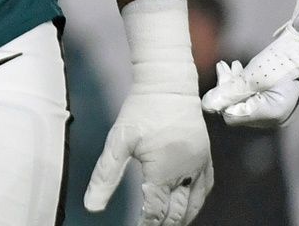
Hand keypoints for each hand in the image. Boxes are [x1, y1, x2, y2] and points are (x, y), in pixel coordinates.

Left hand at [84, 0, 211, 225]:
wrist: (168, 85)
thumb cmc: (140, 110)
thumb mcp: (118, 142)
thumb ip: (105, 176)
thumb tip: (92, 206)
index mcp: (164, 172)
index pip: (155, 211)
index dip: (146, 224)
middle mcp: (187, 174)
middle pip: (176, 213)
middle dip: (163, 224)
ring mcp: (200, 167)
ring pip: (194, 205)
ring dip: (180, 218)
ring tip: (165, 224)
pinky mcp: (206, 159)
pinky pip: (205, 191)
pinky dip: (195, 204)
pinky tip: (186, 207)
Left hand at [200, 25, 298, 127]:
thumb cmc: (288, 61)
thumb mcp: (255, 75)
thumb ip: (230, 91)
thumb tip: (206, 106)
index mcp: (269, 115)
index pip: (231, 114)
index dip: (223, 96)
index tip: (223, 71)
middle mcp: (275, 117)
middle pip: (239, 108)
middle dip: (229, 86)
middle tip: (226, 65)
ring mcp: (280, 109)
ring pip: (248, 100)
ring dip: (237, 82)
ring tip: (233, 64)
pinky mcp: (283, 98)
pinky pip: (260, 96)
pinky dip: (250, 84)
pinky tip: (244, 69)